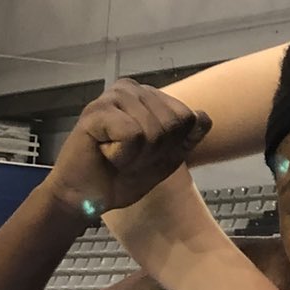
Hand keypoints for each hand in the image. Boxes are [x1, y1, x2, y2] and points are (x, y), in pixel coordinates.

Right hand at [46, 80, 211, 214]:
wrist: (86, 199)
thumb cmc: (121, 177)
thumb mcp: (165, 159)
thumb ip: (186, 138)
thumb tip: (203, 115)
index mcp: (149, 96)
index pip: (188, 117)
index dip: (171, 146)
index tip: (145, 154)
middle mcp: (132, 89)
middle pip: (173, 123)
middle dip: (155, 152)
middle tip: (128, 157)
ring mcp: (113, 97)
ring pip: (155, 130)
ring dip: (137, 156)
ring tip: (116, 156)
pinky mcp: (96, 110)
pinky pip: (133, 135)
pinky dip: (123, 155)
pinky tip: (104, 153)